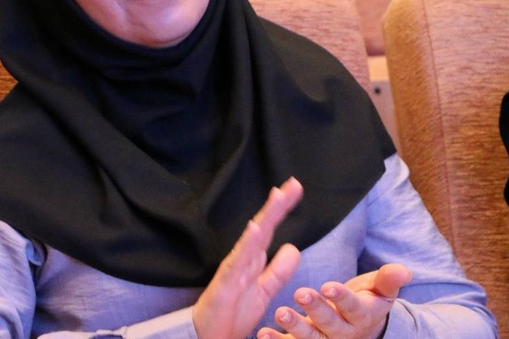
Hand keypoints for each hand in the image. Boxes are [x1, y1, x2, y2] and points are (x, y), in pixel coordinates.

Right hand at [192, 177, 304, 338]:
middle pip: (263, 227)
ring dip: (265, 217)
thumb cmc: (233, 314)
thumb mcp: (264, 290)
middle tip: (292, 184)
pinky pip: (238, 260)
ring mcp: (235, 268)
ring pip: (252, 238)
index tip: (295, 190)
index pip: (270, 229)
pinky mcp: (227, 281)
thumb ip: (278, 271)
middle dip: (278, 206)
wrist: (213, 337)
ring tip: (277, 197)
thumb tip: (293, 248)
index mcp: (253, 260)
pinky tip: (255, 228)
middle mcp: (244, 259)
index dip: (282, 210)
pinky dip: (247, 243)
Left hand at [257, 263, 412, 338]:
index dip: (341, 298)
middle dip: (315, 309)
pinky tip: (263, 333)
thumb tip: (406, 271)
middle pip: (329, 323)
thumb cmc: (367, 301)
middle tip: (300, 293)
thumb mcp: (380, 290)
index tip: (328, 286)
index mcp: (362, 316)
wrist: (360, 328)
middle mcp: (344, 333)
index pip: (353, 307)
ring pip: (310, 337)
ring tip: (280, 313)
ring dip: (294, 326)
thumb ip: (388, 280)